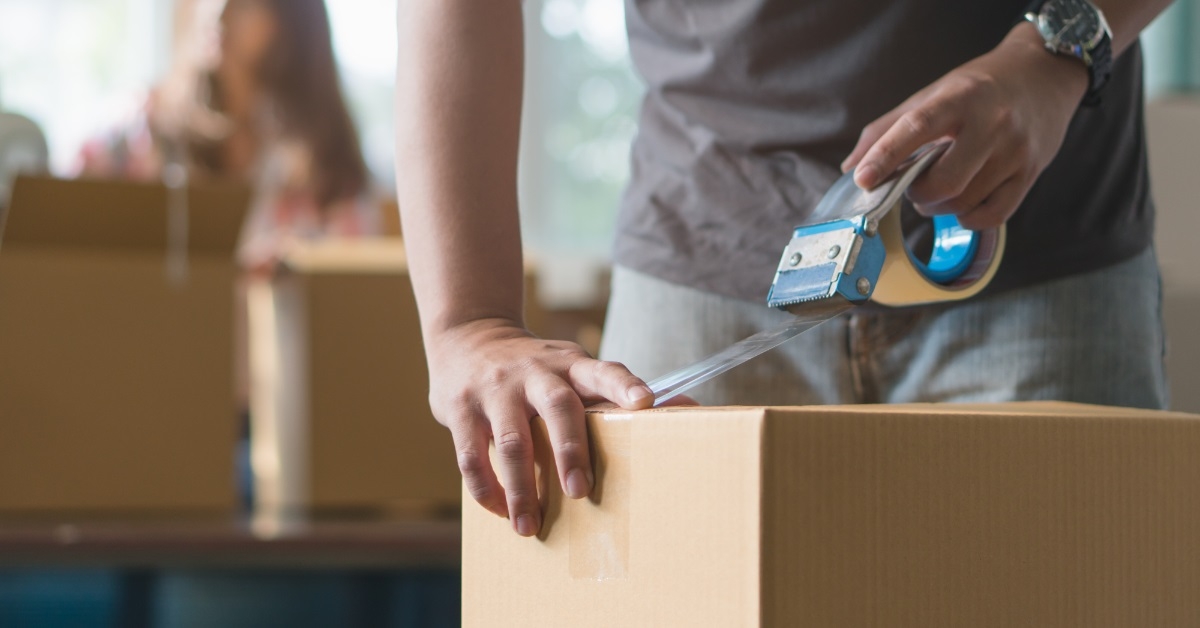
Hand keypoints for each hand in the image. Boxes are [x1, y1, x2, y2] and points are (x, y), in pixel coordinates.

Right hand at [427, 318, 654, 536]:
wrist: (468, 334)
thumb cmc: (536, 367)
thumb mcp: (572, 366)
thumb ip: (612, 390)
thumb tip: (688, 407)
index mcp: (570, 364)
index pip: (602, 371)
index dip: (624, 385)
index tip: (644, 403)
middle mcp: (534, 373)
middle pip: (557, 408)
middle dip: (570, 451)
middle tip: (580, 492)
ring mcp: (495, 389)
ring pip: (511, 441)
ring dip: (521, 488)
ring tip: (529, 525)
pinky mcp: (461, 407)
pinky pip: (471, 454)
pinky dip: (486, 488)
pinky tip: (499, 510)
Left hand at [841, 23, 1088, 229]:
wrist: (1044, 75)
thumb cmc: (980, 87)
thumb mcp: (932, 94)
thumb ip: (888, 129)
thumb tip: (851, 168)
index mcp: (959, 98)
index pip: (916, 128)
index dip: (885, 156)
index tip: (863, 179)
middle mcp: (991, 124)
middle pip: (943, 182)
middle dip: (917, 194)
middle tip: (913, 185)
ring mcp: (1014, 151)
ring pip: (964, 202)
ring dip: (939, 207)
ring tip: (938, 189)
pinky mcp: (1030, 174)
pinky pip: (992, 215)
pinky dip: (968, 219)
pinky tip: (963, 204)